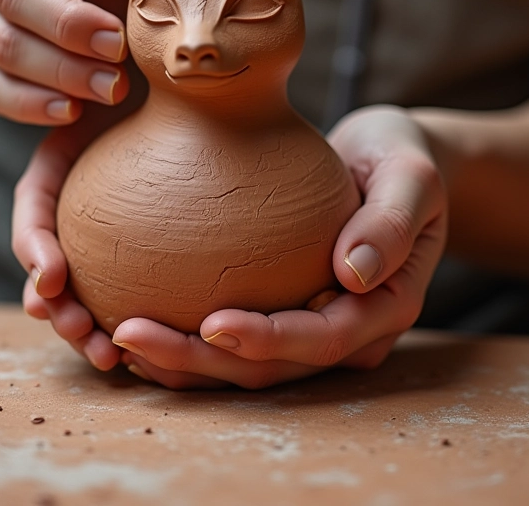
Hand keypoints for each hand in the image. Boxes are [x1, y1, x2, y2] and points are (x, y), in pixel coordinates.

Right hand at [12, 102, 136, 369]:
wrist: (187, 98)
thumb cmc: (150, 83)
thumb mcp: (117, 80)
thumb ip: (104, 86)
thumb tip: (115, 87)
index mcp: (56, 173)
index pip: (33, 216)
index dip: (37, 249)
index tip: (54, 278)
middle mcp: (72, 209)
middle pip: (50, 268)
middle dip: (58, 308)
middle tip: (82, 332)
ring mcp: (100, 233)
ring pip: (83, 293)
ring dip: (87, 329)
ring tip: (108, 356)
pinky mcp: (136, 252)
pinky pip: (125, 293)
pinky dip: (130, 322)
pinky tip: (150, 349)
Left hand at [112, 105, 448, 388]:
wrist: (388, 161)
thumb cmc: (402, 160)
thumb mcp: (411, 177)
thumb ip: (391, 222)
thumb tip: (354, 274)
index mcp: (383, 308)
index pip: (324, 340)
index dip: (267, 340)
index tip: (211, 323)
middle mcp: (346, 330)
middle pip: (270, 367)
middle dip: (199, 360)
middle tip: (128, 334)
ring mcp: (313, 325)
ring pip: (243, 363)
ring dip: (182, 358)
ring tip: (118, 337)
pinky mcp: (285, 307)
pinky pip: (234, 332)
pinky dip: (187, 333)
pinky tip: (137, 313)